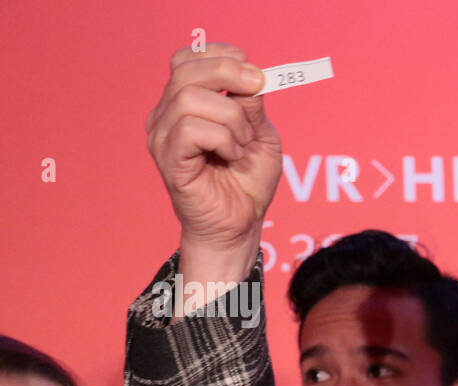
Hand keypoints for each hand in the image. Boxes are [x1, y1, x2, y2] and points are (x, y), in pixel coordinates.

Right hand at [146, 42, 281, 282]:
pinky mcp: (168, 159)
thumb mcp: (260, 135)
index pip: (187, 59)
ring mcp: (163, 136)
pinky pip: (190, 129)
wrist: (240, 225)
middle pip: (186, 71)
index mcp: (185, 102)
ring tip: (242, 143)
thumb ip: (253, 104)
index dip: (219, 56)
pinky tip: (231, 156)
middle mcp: (167, 114)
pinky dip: (222, 138)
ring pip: (189, 98)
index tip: (252, 72)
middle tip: (256, 93)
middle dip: (228, 75)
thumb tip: (251, 78)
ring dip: (230, 117)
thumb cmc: (247, 182)